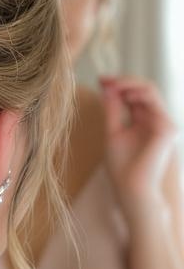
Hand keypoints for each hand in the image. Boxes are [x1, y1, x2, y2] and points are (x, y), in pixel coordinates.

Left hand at [99, 75, 178, 212]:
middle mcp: (157, 120)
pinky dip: (138, 95)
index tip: (101, 79)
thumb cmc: (122, 168)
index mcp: (145, 121)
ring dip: (129, 84)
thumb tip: (108, 87)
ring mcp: (164, 124)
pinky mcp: (167, 129)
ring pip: (151, 90)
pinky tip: (125, 97)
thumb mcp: (113, 133)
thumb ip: (113, 110)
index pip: (136, 94)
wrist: (131, 190)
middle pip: (145, 88)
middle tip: (105, 79)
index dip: (119, 84)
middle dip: (124, 80)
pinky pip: (154, 104)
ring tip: (112, 86)